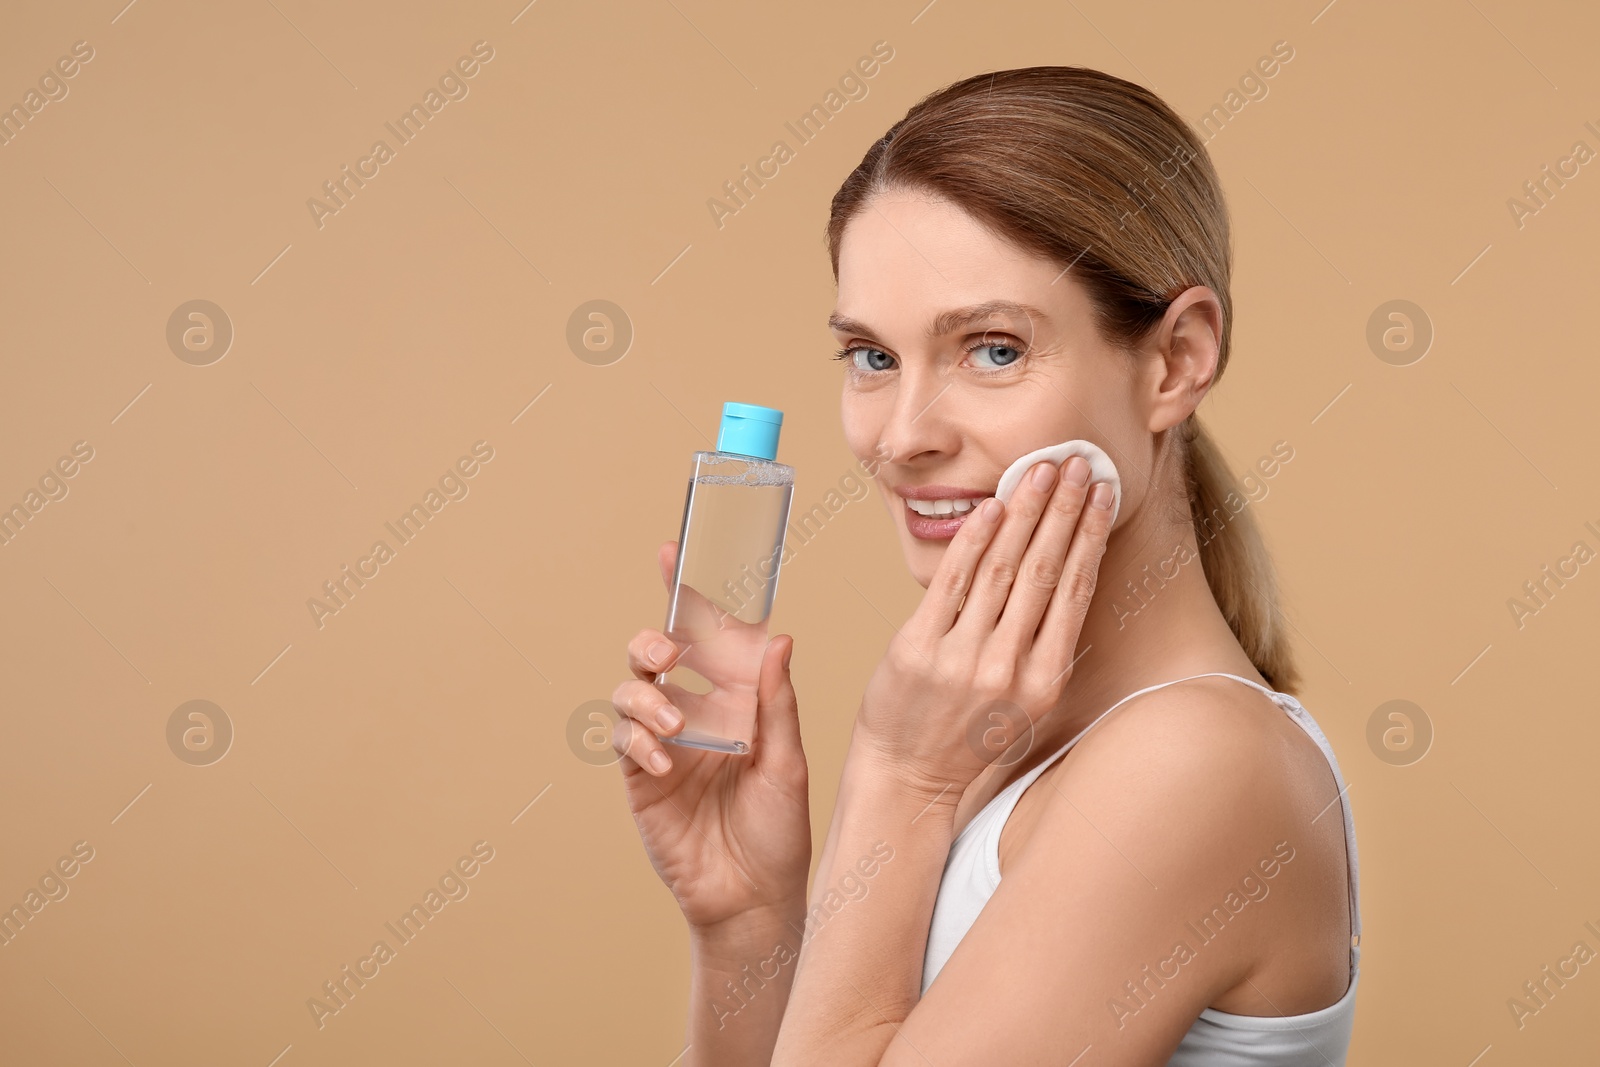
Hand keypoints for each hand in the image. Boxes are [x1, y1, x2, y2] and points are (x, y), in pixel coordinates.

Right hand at [610, 540, 811, 929]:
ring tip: (674, 723)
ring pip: (631, 691)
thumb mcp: (788, 762)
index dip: (686, 593)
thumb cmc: (778, 831)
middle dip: (653, 640)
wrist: (754, 897)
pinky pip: (625, 743)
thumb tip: (780, 639)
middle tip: (668, 652)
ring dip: (646, 696)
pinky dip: (640, 741)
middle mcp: (694, 712)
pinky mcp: (641, 778)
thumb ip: (777, 702)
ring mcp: (664, 744)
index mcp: (733, 698)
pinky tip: (667, 761)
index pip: (706, 636)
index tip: (674, 551)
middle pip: (655, 653)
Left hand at [852, 455, 1114, 798]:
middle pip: (1044, 571)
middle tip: (1079, 462)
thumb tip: (1065, 569)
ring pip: (1002, 569)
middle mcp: (1008, 668)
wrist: (909, 775)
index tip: (1103, 493)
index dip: (1091, 535)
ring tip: (1041, 470)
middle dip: (1065, 509)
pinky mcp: (919, 649)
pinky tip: (992, 506)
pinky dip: (974, 540)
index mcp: (1044, 681)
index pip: (1076, 591)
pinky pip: (952, 583)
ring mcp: (962, 658)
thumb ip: (1042, 642)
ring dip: (1025, 512)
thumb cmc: (967, 733)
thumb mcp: (1023, 699)